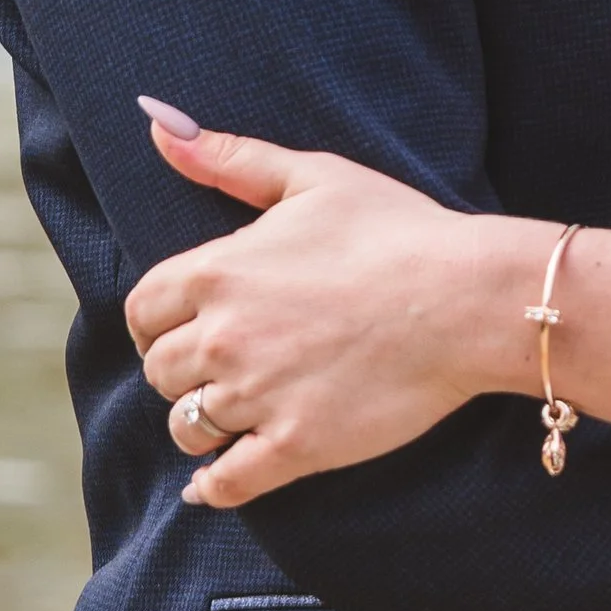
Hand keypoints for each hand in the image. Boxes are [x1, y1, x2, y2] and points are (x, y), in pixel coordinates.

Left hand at [125, 107, 527, 504]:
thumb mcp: (311, 177)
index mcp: (216, 271)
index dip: (158, 322)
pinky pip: (226, 483)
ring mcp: (257, 395)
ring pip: (186, 425)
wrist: (467, 297)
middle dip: (182, 369)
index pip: (143, 312)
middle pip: (160, 370)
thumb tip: (157, 122)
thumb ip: (229, 157)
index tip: (181, 329)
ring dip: (198, 422)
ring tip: (224, 419)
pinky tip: (211, 485)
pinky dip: (211, 488)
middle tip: (220, 368)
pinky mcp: (296, 445)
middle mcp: (223, 337)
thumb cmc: (397, 229)